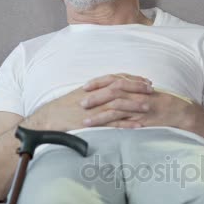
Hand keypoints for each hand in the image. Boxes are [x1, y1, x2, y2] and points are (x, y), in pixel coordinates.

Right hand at [24, 74, 152, 130]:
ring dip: (135, 105)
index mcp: (94, 87)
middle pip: (120, 88)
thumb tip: (111, 88)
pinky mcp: (93, 123)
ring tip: (149, 107)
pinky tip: (138, 125)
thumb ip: (97, 90)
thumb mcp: (82, 93)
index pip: (117, 78)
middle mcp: (96, 95)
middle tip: (151, 90)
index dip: (133, 79)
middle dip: (137, 88)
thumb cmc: (66, 105)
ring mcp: (95, 109)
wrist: (51, 117)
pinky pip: (113, 123)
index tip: (145, 80)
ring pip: (119, 105)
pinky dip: (126, 124)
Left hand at [82, 82, 194, 129]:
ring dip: (99, 114)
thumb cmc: (163, 102)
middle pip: (112, 91)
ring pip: (115, 107)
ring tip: (85, 120)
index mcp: (136, 85)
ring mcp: (139, 107)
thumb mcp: (146, 93)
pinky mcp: (141, 120)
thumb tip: (115, 92)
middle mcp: (137, 94)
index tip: (85, 86)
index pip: (114, 79)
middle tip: (81, 102)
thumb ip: (131, 91)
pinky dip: (111, 125)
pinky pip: (124, 122)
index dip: (99, 82)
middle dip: (95, 97)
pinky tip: (102, 130)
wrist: (181, 112)